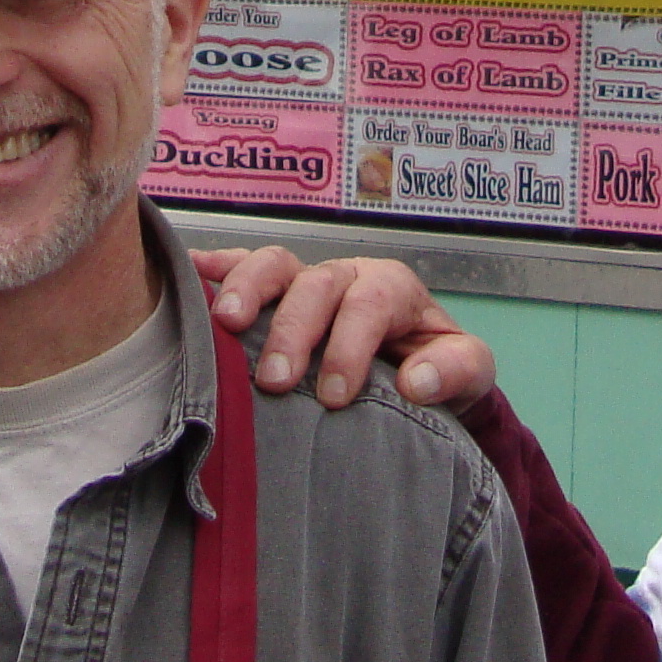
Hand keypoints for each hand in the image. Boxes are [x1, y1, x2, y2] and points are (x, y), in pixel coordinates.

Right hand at [195, 247, 494, 412]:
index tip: (337, 396)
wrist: (422, 368)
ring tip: (224, 324)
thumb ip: (457, 371)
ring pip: (275, 265)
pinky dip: (217, 267)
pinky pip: (243, 266)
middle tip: (277, 380)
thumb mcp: (470, 372)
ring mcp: (307, 280)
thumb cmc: (439, 367)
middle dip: (294, 329)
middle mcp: (347, 276)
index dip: (351, 346)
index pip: (369, 304)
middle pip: (316, 284)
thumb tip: (417, 382)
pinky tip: (190, 272)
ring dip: (248, 289)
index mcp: (393, 289)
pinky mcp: (278, 292)